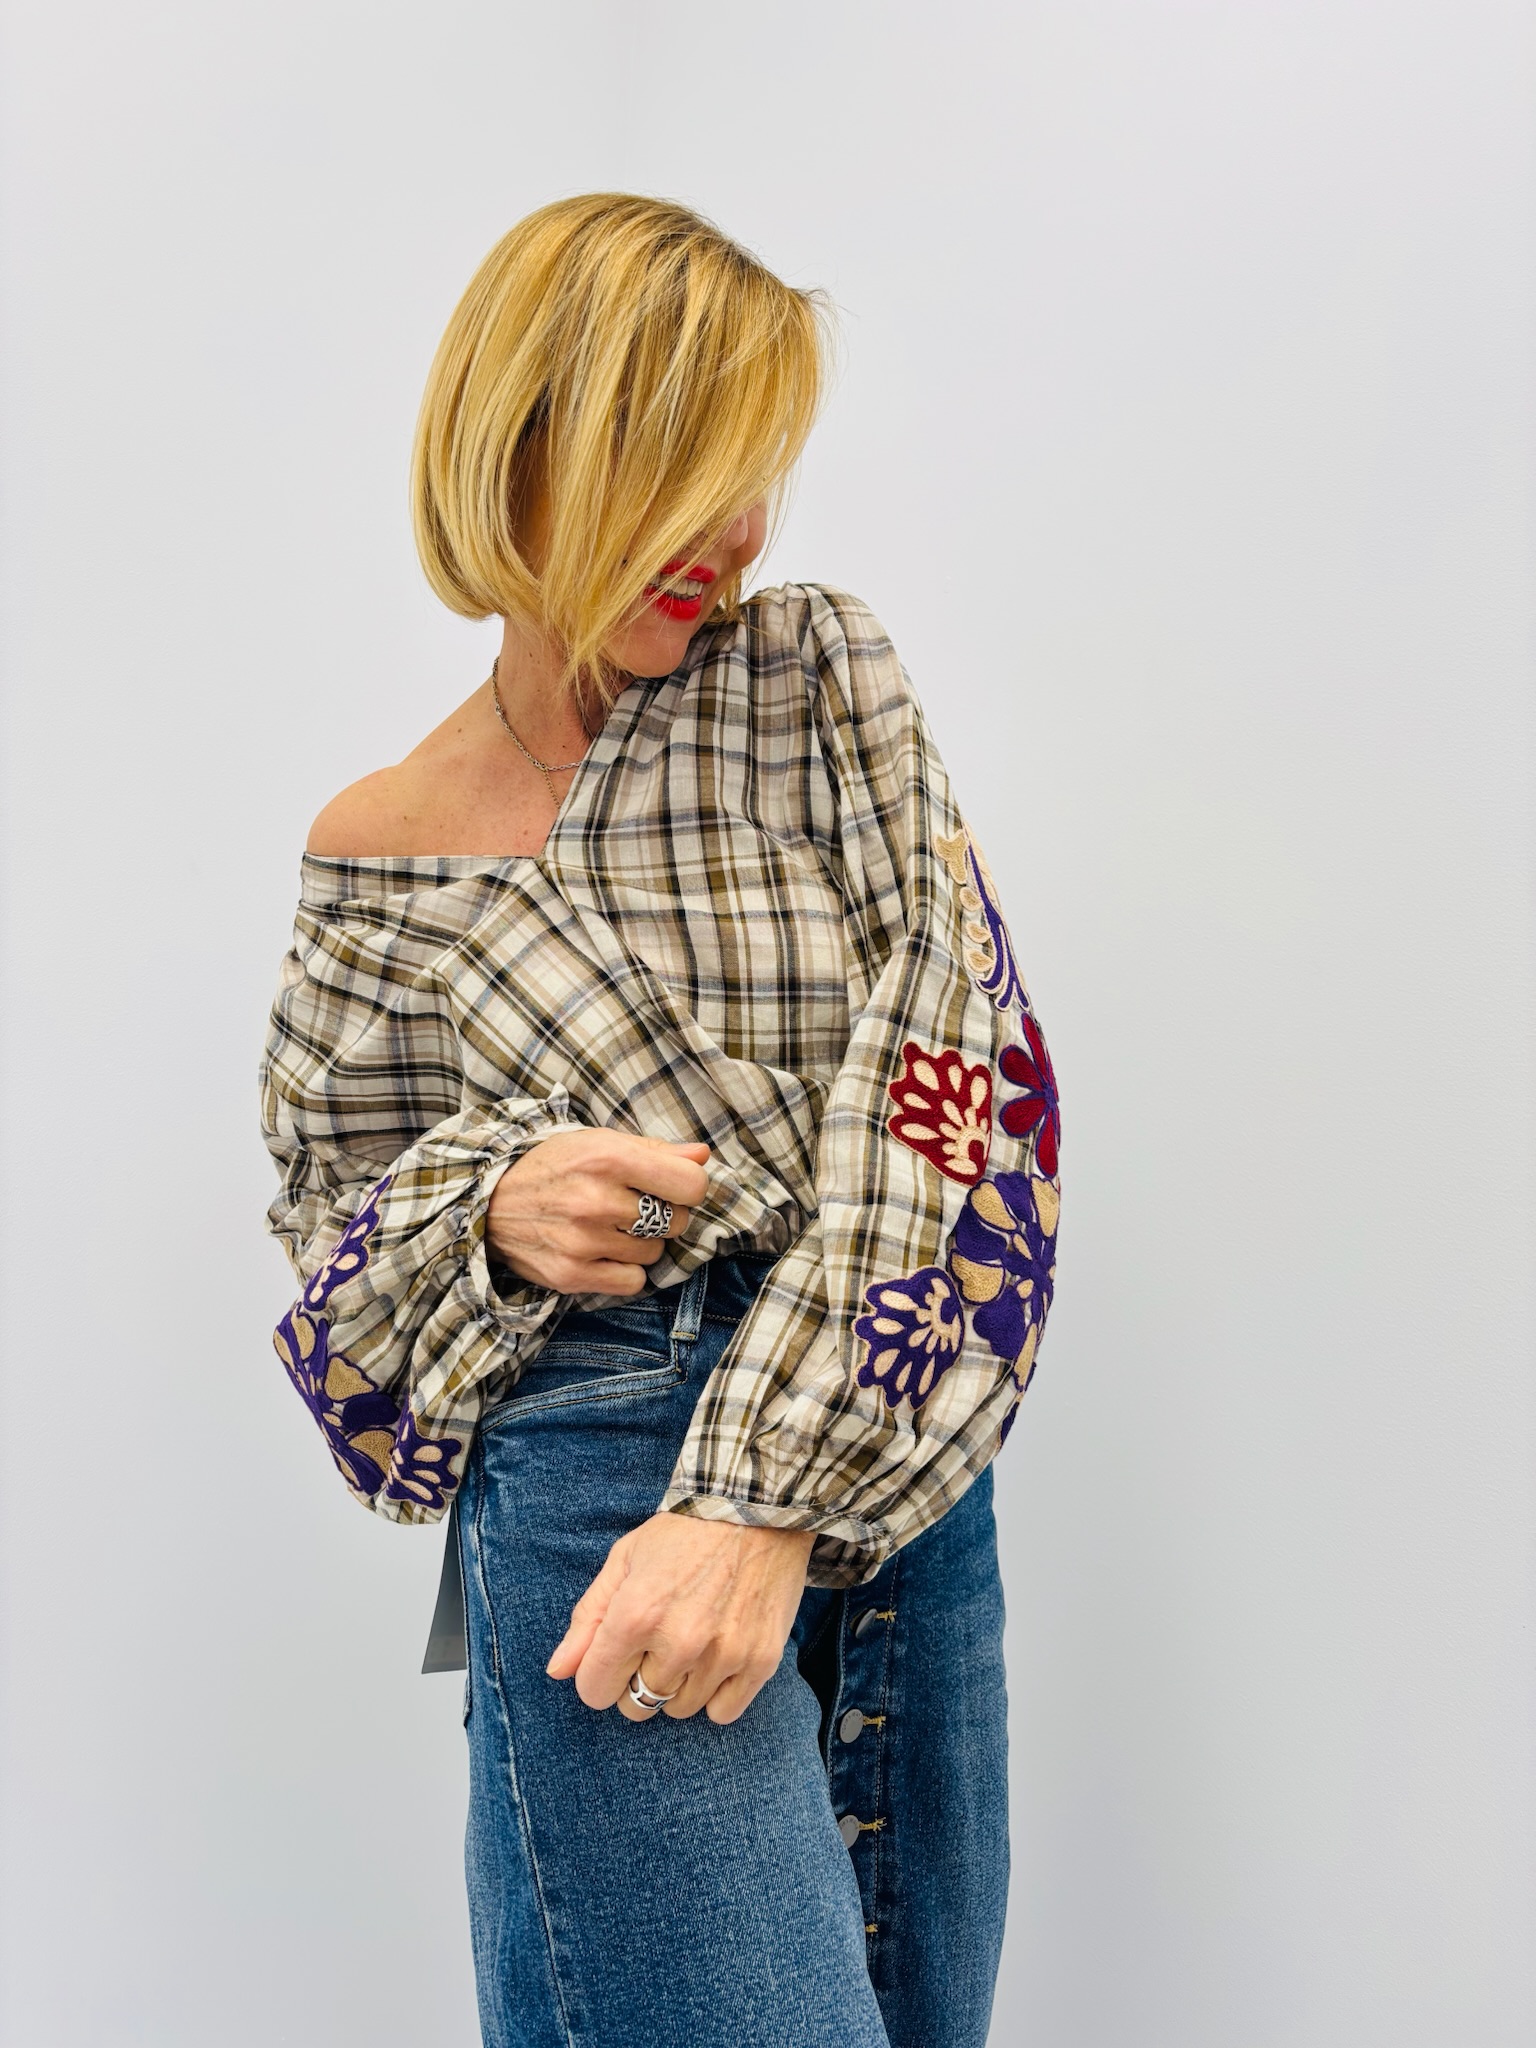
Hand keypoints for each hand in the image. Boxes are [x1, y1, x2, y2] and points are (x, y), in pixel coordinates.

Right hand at [486, 1128, 710, 1296]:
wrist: (488, 1203)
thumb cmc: (554, 1167)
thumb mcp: (599, 1143)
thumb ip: (655, 1150)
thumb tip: (703, 1155)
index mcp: (608, 1157)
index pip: (691, 1184)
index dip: (688, 1186)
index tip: (672, 1186)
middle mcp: (597, 1200)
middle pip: (677, 1221)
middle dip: (663, 1215)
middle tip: (633, 1206)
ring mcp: (583, 1241)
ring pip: (655, 1253)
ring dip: (640, 1243)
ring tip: (609, 1227)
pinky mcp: (571, 1275)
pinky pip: (633, 1282)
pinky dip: (625, 1271)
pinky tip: (602, 1253)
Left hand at [545, 1512, 816, 1723]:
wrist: (756, 1508)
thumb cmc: (683, 1533)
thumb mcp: (624, 1560)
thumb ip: (587, 1619)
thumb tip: (557, 1672)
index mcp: (635, 1615)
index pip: (595, 1691)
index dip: (600, 1674)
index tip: (617, 1652)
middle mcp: (678, 1643)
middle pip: (637, 1705)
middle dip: (638, 1680)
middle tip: (658, 1641)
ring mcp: (723, 1655)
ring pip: (680, 1709)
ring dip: (679, 1685)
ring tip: (692, 1640)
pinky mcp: (760, 1661)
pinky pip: (722, 1712)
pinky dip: (716, 1694)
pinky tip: (718, 1656)